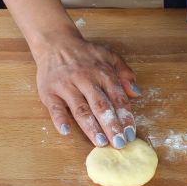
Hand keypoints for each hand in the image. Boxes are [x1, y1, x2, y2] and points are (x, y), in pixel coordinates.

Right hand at [34, 32, 140, 147]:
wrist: (55, 42)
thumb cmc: (85, 54)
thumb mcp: (109, 56)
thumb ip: (124, 73)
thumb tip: (136, 93)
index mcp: (102, 73)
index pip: (117, 98)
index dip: (125, 117)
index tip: (130, 134)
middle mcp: (85, 80)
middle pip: (101, 106)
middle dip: (111, 126)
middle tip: (119, 143)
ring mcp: (67, 86)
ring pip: (81, 109)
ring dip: (91, 126)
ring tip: (100, 142)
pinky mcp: (50, 92)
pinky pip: (55, 107)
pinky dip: (60, 119)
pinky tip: (66, 131)